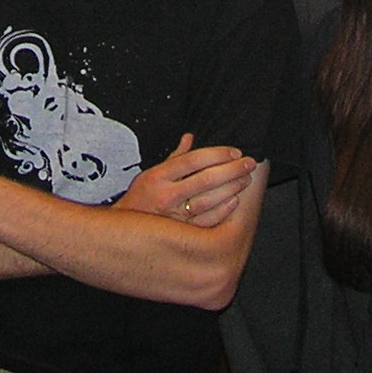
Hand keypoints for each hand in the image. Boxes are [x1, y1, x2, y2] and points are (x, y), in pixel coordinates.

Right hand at [117, 132, 257, 227]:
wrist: (123, 233)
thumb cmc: (139, 200)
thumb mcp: (150, 173)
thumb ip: (174, 157)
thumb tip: (190, 138)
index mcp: (158, 177)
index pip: (193, 160)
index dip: (217, 154)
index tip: (234, 152)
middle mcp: (166, 195)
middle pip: (205, 179)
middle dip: (231, 170)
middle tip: (248, 164)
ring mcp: (174, 216)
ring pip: (209, 200)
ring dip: (231, 189)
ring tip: (245, 180)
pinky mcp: (180, 235)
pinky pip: (206, 222)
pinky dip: (222, 211)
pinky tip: (234, 201)